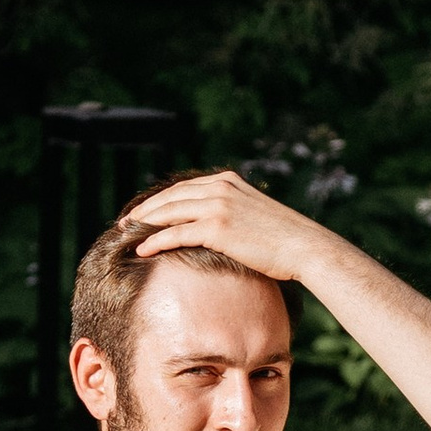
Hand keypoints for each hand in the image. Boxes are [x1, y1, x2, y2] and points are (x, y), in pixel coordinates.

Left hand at [130, 168, 328, 289]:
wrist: (305, 247)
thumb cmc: (284, 239)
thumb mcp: (255, 214)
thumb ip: (233, 211)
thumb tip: (217, 226)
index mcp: (228, 181)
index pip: (183, 188)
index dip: (159, 200)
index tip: (142, 211)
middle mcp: (220, 188)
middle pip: (170, 197)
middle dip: (145, 210)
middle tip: (125, 222)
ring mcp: (218, 206)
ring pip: (168, 212)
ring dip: (143, 223)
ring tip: (125, 234)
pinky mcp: (217, 228)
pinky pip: (176, 233)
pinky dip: (155, 240)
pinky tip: (142, 249)